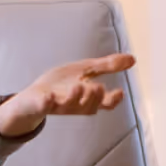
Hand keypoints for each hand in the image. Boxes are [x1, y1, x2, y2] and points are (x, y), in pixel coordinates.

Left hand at [0, 53, 135, 137]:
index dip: (112, 100)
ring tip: (79, 86)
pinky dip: (46, 102)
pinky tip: (48, 96)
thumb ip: (107, 66)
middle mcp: (75, 104)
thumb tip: (133, 59)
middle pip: (89, 107)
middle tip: (99, 88)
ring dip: (75, 97)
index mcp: (86, 97)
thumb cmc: (60, 85)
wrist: (32, 96)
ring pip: (69, 107)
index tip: (120, 92)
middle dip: (94, 98)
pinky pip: (43, 106)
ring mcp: (57, 106)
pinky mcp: (40, 105)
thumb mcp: (85, 71)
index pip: (104, 103)